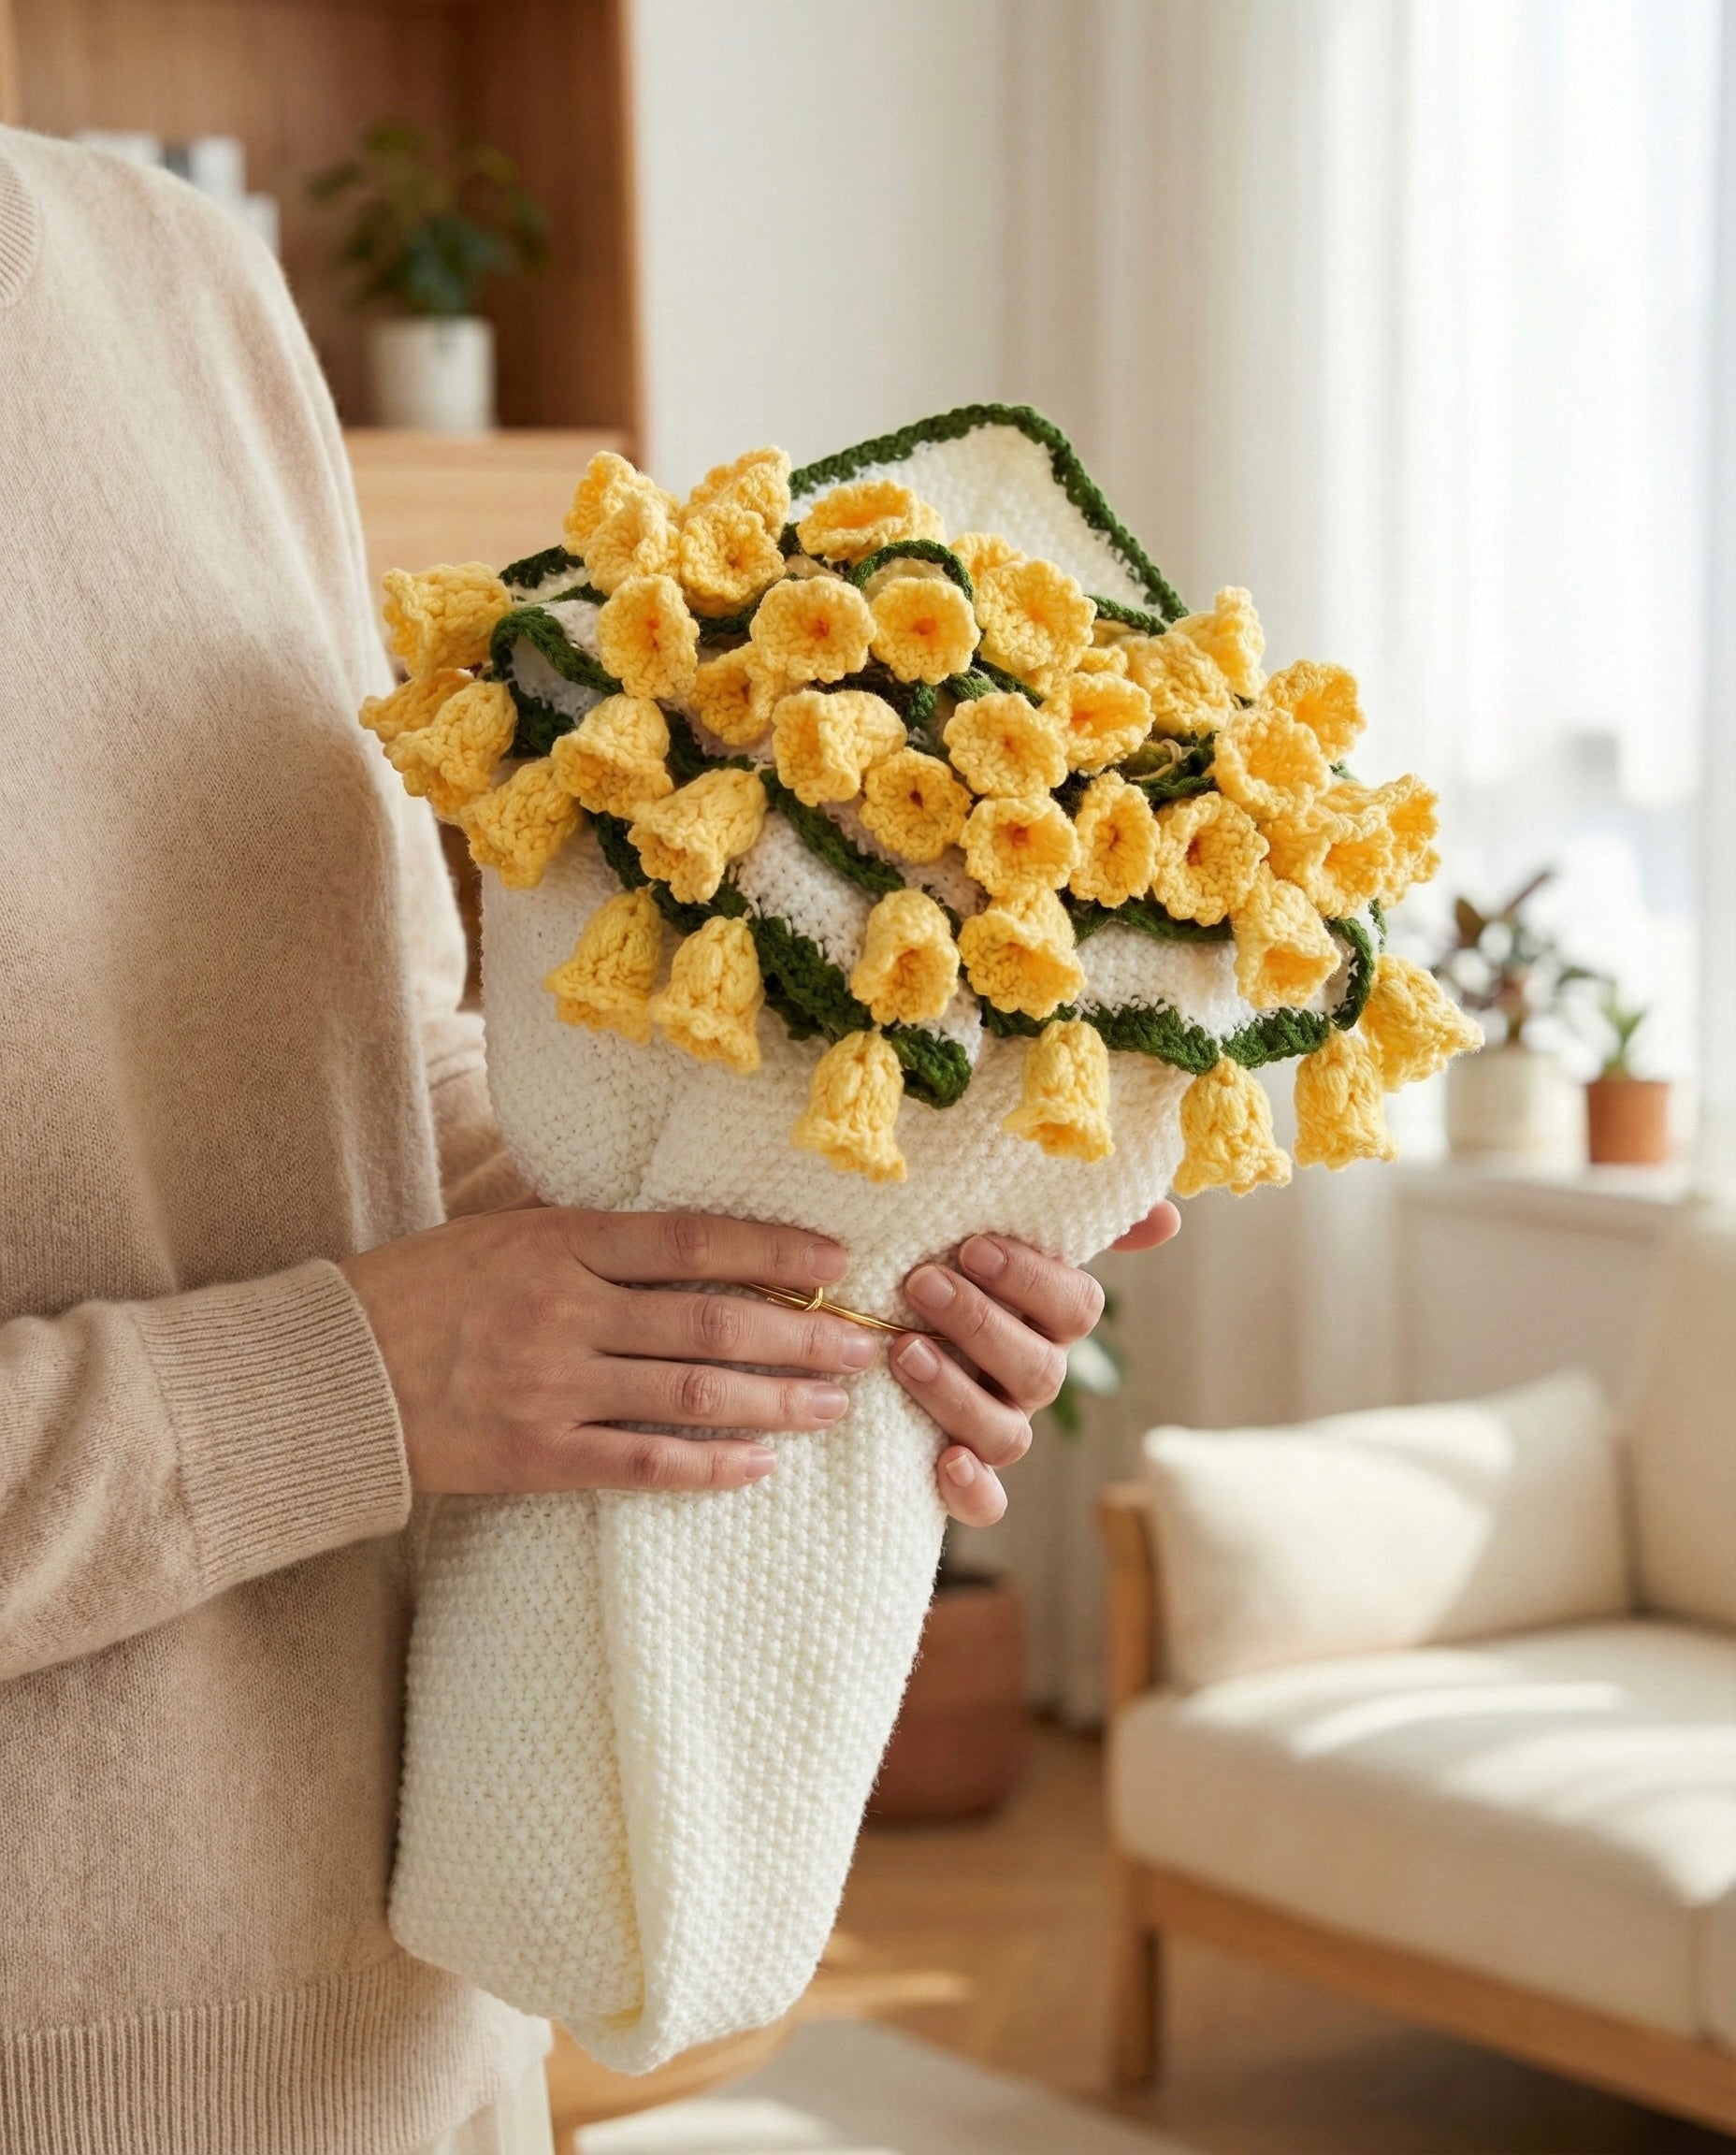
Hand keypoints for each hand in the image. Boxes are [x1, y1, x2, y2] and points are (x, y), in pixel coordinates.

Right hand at [343, 1205, 876, 1494]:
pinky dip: (706, 1468)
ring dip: (775, 1400)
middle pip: (711, 1322)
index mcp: (559, 1243)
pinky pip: (640, 1465)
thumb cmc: (413, 1292)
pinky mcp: (535, 1456)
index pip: (689, 1240)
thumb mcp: (493, 1231)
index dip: (771, 1250)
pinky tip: (759, 1466)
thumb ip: (575, 1225)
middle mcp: (566, 1310)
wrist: (327, 1376)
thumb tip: (662, 1214)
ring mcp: (552, 1387)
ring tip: (834, 1404)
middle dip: (802, 1335)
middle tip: (866, 1344)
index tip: (835, 1259)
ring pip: (691, 1394)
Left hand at [891, 1200, 1181, 1527]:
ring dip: (956, 1394)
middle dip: (978, 1325)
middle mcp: (1033, 1376)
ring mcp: (1000, 1424)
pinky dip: (973, 1490)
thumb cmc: (946, 1260)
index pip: (1075, 1309)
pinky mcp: (962, 1471)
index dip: (1029, 1281)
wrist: (882, 1306)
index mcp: (1052, 1321)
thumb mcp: (995, 1227)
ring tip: (904, 1350)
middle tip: (921, 1284)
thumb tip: (1167, 1219)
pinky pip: (987, 1502)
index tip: (972, 1247)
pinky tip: (947, 1462)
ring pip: (1008, 1434)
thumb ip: (1070, 1218)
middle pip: (1039, 1371)